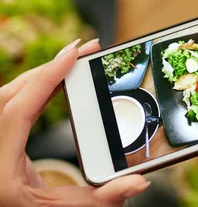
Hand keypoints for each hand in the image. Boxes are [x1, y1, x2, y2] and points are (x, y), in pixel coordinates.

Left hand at [0, 39, 149, 206]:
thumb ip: (103, 199)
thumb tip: (139, 181)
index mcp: (0, 167)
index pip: (18, 109)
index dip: (46, 78)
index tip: (72, 55)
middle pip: (12, 93)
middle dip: (48, 67)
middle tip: (84, 51)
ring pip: (10, 94)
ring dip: (42, 75)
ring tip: (75, 61)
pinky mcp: (2, 140)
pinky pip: (14, 103)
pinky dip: (36, 87)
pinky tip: (58, 82)